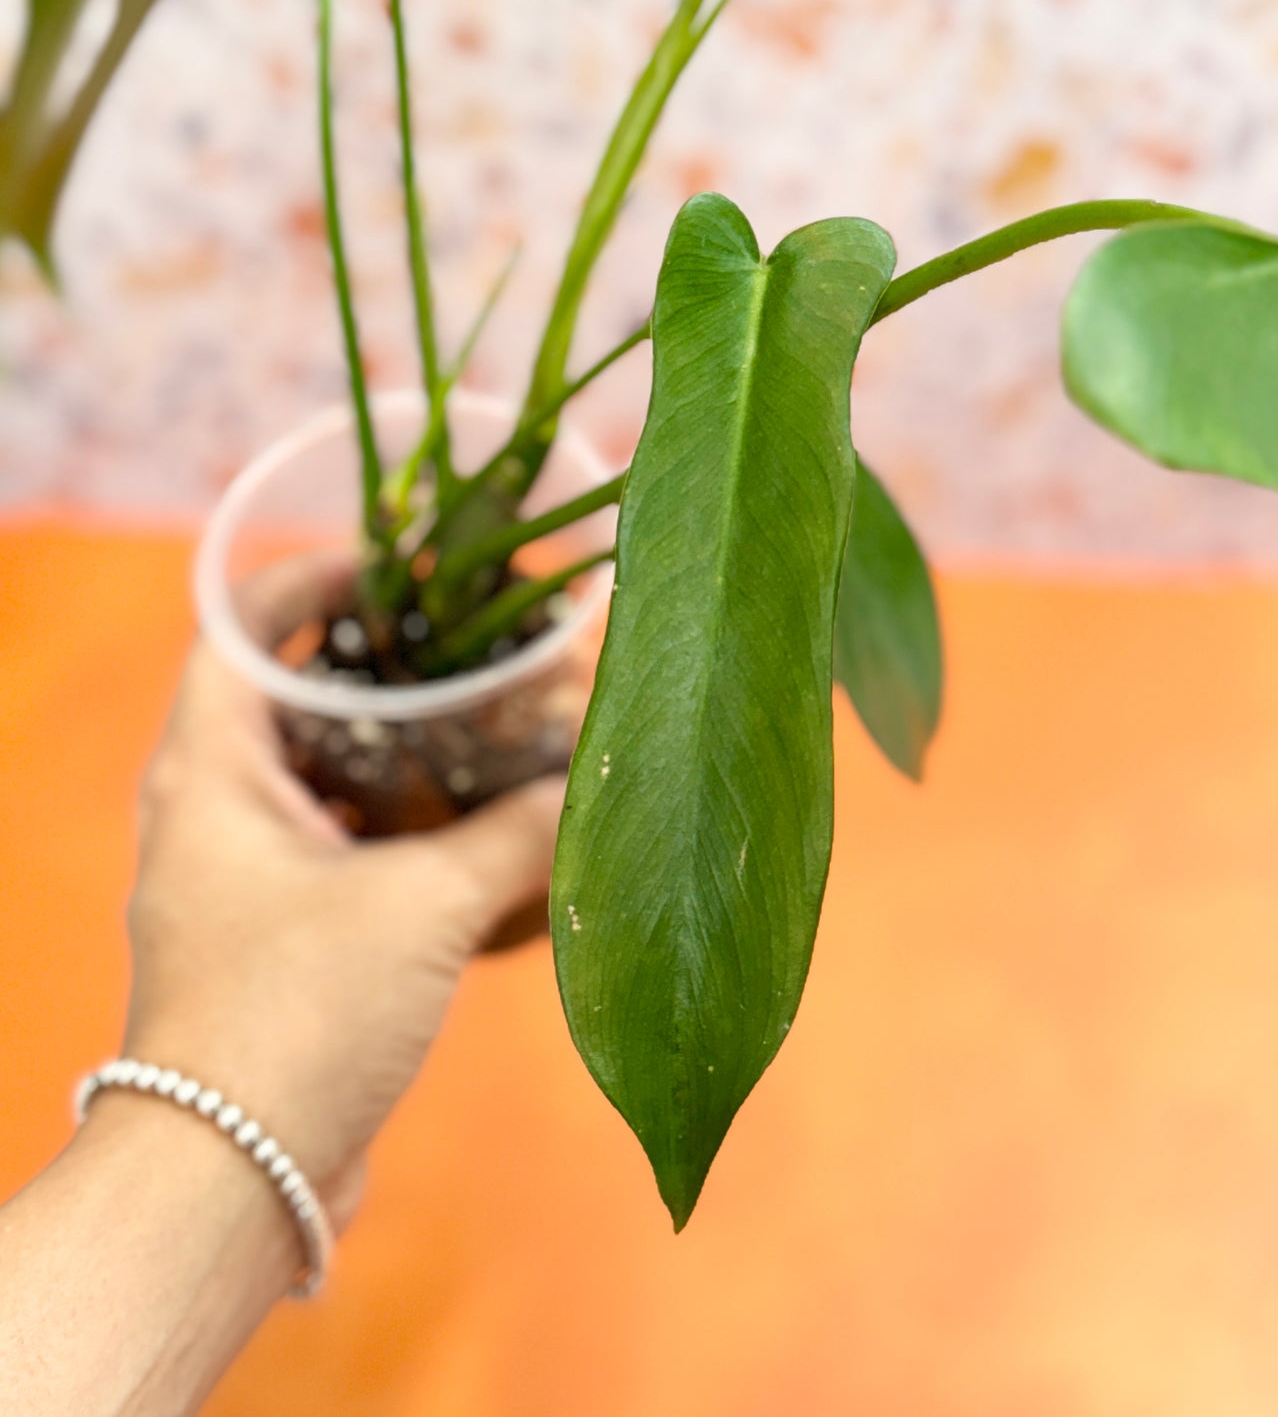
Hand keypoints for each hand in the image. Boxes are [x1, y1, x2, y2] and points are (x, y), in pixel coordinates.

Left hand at [122, 561, 564, 1229]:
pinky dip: (412, 832)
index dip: (313, 578)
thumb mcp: (422, 907)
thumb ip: (518, 835)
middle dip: (384, 667)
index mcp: (211, 773)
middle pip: (294, 699)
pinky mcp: (282, 941)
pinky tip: (485, 833)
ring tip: (491, 726)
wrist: (232, 1181)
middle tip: (469, 643)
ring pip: (328, 780)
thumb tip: (601, 782)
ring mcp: (245, 880)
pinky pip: (349, 853)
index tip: (399, 562)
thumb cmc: (298, 1013)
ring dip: (406, 754)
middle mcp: (214, 814)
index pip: (240, 627)